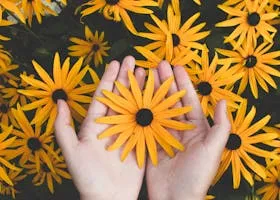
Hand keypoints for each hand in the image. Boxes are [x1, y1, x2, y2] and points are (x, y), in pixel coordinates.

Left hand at [54, 56, 145, 199]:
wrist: (109, 198)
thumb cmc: (87, 177)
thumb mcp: (71, 151)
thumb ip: (63, 127)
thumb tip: (59, 101)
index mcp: (95, 124)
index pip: (103, 96)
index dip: (109, 78)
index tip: (116, 62)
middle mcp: (112, 124)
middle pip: (121, 96)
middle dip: (127, 78)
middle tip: (134, 60)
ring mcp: (128, 131)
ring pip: (135, 105)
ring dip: (140, 89)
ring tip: (148, 72)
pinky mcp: (140, 141)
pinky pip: (146, 121)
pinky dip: (152, 108)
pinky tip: (157, 96)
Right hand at [146, 61, 230, 199]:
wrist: (175, 198)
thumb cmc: (197, 175)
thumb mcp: (213, 150)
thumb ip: (221, 126)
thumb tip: (223, 101)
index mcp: (196, 128)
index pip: (188, 99)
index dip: (182, 82)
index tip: (175, 66)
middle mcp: (179, 128)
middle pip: (171, 100)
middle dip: (164, 82)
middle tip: (157, 65)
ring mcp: (163, 134)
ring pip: (157, 108)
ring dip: (151, 92)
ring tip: (144, 76)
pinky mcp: (150, 142)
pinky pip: (145, 123)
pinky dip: (140, 109)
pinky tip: (135, 98)